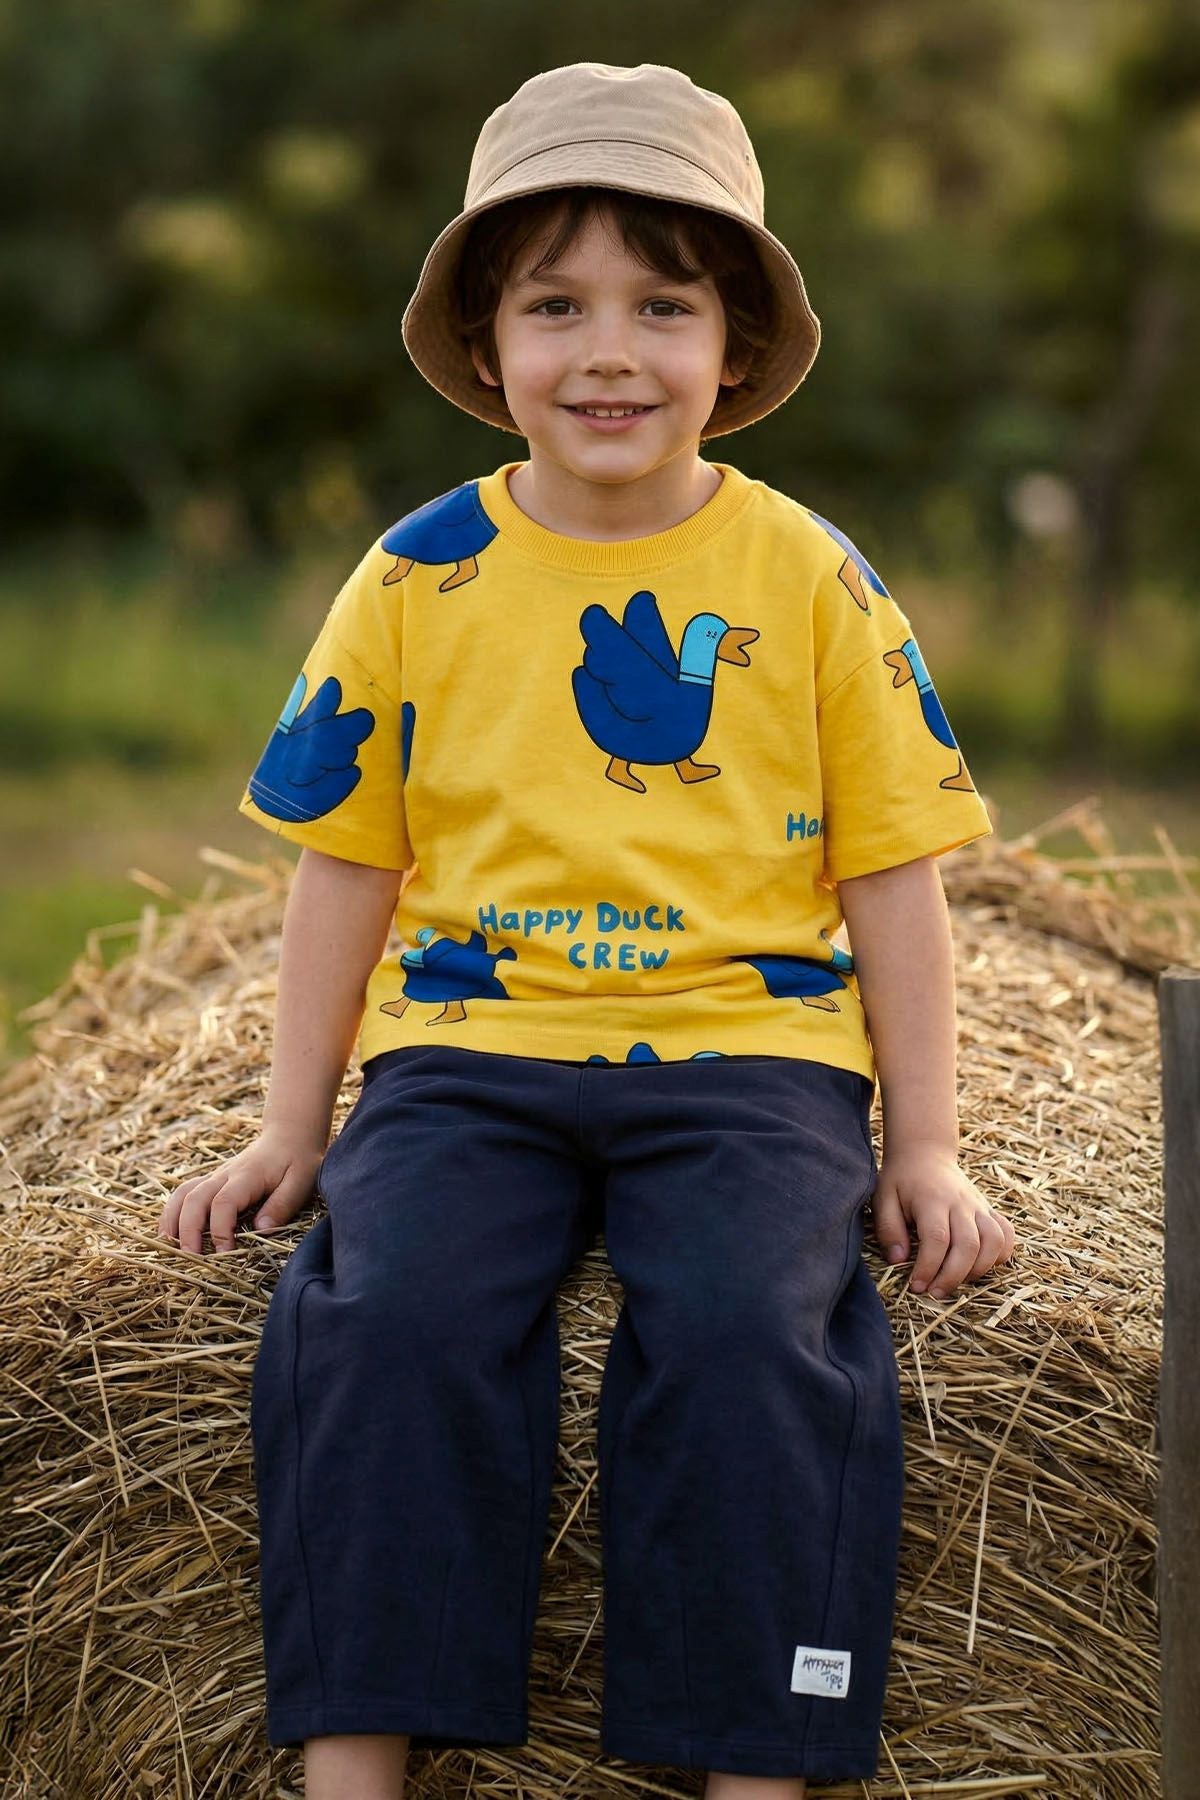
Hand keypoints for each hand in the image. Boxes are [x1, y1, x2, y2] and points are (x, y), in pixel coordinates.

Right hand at [156, 1125, 325, 1255]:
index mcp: (247, 1176)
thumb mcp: (301, 1182)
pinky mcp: (211, 1181)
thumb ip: (282, 1205)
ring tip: (169, 1249)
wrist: (288, 1135)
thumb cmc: (298, 1160)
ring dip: (172, 1221)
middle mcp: (224, 1175)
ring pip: (182, 1195)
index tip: (224, 1253)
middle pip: (194, 1199)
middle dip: (188, 1230)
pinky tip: (169, 1234)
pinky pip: (183, 1194)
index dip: (219, 1230)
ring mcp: (214, 1177)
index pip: (223, 1203)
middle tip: (191, 1259)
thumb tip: (261, 1229)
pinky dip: (171, 1213)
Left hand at [868, 1142, 1015, 1299]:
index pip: (937, 1239)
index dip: (929, 1267)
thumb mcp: (883, 1198)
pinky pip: (1006, 1234)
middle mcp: (961, 1203)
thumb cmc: (900, 1179)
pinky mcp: (988, 1209)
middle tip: (934, 1293)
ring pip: (994, 1242)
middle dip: (953, 1277)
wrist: (925, 1153)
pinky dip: (1001, 1254)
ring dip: (979, 1270)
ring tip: (955, 1282)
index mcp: (932, 1199)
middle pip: (969, 1245)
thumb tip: (899, 1260)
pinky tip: (981, 1266)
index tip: (917, 1286)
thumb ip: (889, 1229)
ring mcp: (979, 1205)